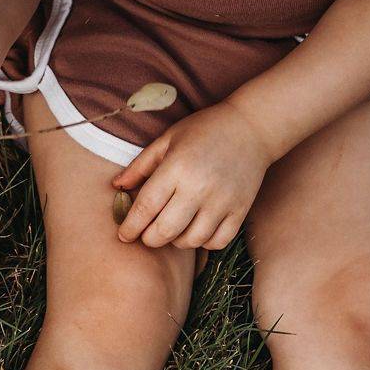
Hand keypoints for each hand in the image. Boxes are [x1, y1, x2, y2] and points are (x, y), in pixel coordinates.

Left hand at [112, 101, 273, 249]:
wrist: (252, 127)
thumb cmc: (204, 130)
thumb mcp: (168, 139)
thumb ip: (141, 165)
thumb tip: (116, 187)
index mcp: (176, 168)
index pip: (145, 208)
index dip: (130, 227)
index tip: (124, 235)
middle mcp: (199, 188)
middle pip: (165, 231)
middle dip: (149, 239)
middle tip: (147, 234)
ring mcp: (222, 201)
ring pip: (191, 241)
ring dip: (176, 241)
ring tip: (174, 228)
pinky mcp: (240, 210)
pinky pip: (217, 242)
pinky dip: (204, 243)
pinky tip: (197, 230)